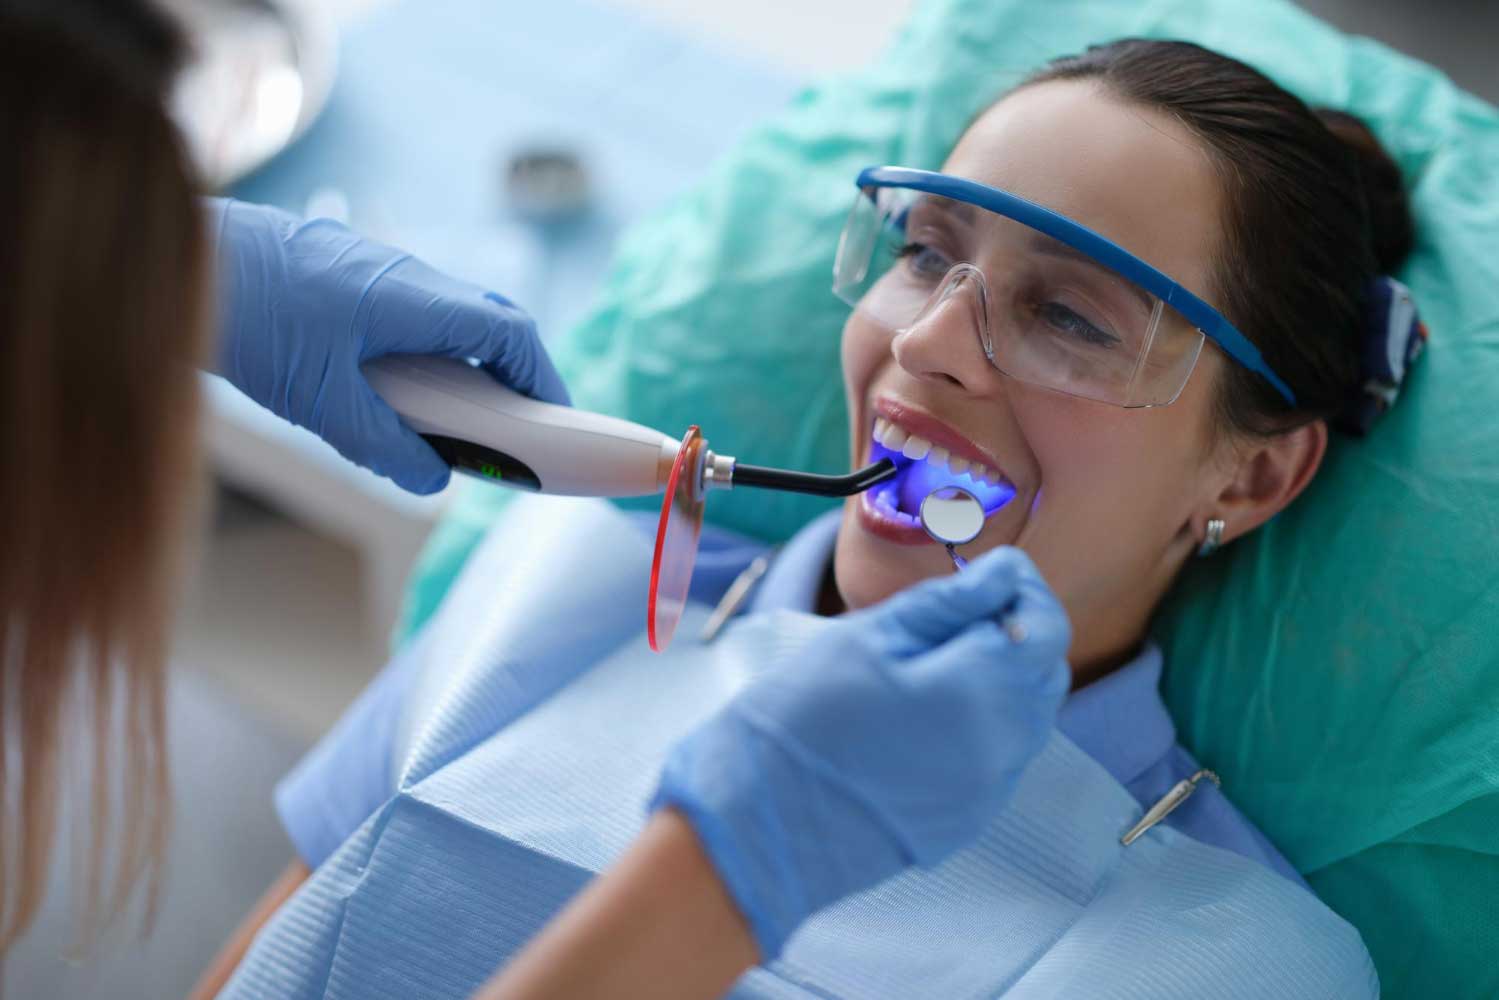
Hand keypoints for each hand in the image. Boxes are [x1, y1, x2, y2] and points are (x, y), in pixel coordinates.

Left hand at [209, 199, 569, 493]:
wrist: (176, 255)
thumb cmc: (247, 317)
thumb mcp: (321, 402)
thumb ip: (384, 446)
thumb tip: (431, 478)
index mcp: (415, 299)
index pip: (509, 331)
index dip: (541, 377)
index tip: (554, 420)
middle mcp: (406, 275)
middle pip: (489, 317)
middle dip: (513, 372)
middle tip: (514, 424)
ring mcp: (377, 268)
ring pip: (448, 314)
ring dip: (465, 362)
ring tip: (454, 417)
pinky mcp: (347, 272)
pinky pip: (411, 311)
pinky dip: (426, 350)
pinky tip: (394, 387)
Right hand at [651, 547, 1071, 959]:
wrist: (762, 822)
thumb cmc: (804, 718)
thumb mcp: (870, 636)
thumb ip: (948, 602)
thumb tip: (1004, 573)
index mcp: (984, 690)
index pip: (1045, 626)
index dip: (1024, 591)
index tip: (991, 573)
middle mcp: (1005, 746)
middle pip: (1045, 672)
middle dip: (1018, 632)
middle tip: (962, 609)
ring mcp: (990, 791)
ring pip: (1029, 717)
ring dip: (1005, 678)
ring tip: (941, 659)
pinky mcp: (969, 819)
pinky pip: (1002, 758)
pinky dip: (988, 724)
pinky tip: (932, 712)